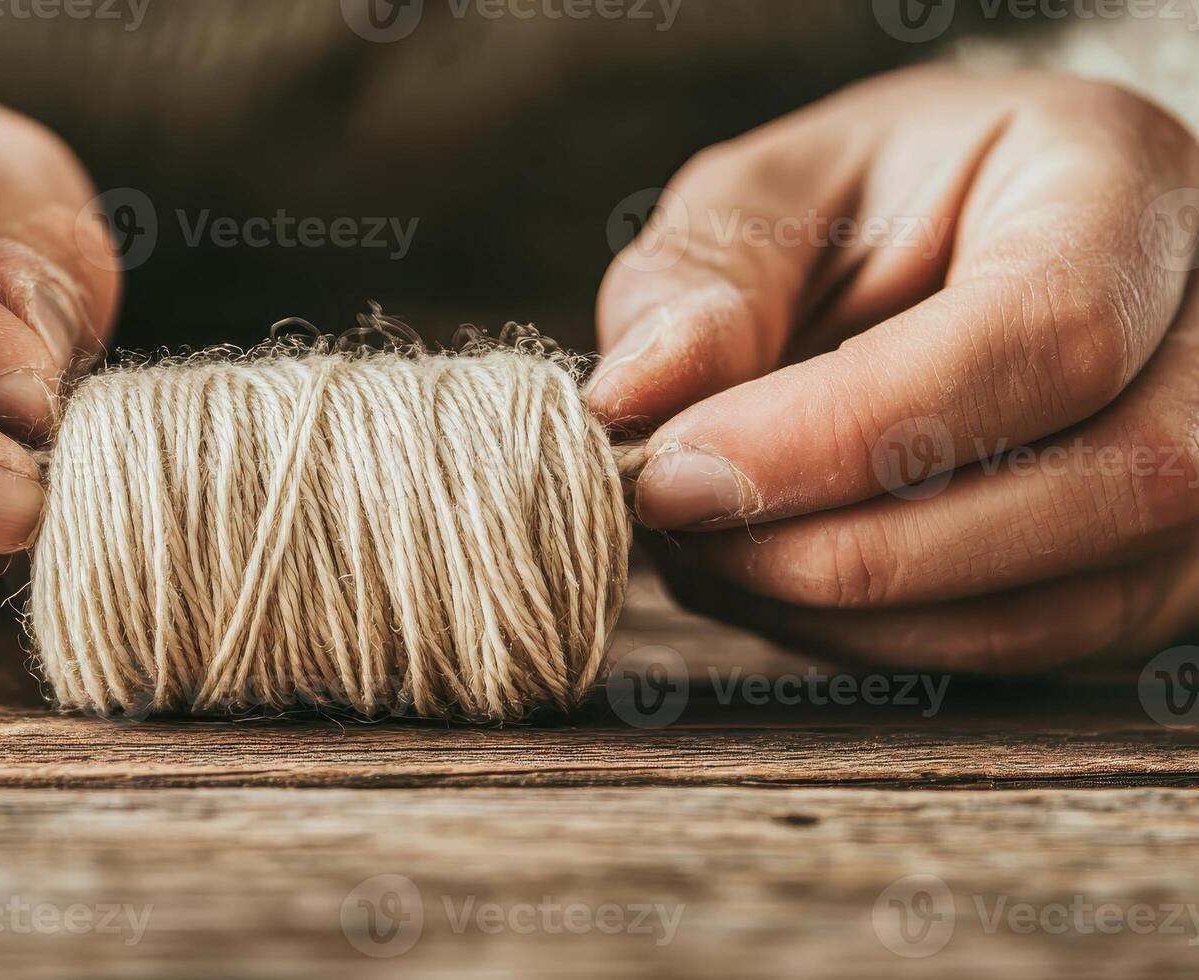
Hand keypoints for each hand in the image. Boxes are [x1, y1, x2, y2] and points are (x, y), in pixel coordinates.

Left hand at [588, 66, 1198, 672]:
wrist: (971, 249)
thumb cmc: (874, 206)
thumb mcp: (776, 192)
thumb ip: (706, 276)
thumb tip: (632, 396)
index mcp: (1123, 185)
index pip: (1041, 333)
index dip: (844, 429)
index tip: (677, 469)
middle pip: (1089, 486)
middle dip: (842, 542)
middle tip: (674, 524)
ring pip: (1062, 599)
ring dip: (848, 612)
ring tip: (706, 554)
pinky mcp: (1159, 567)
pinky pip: (1033, 643)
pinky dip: (881, 640)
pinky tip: (773, 588)